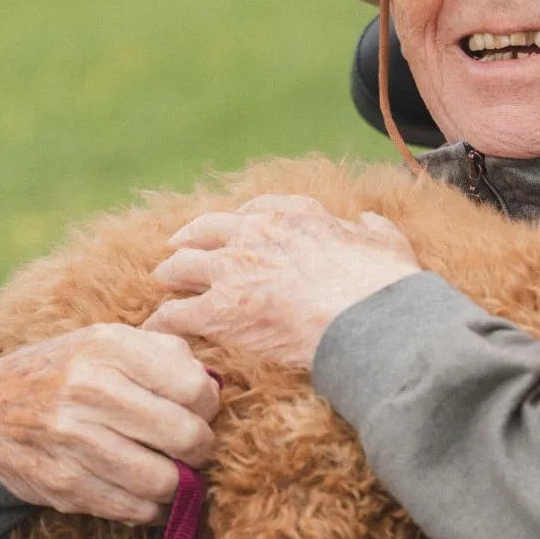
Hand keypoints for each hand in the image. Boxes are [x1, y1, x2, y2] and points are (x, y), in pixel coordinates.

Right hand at [0, 324, 218, 523]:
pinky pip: (133, 509)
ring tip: (176, 472)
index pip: (195, 388)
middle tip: (194, 447)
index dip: (209, 406)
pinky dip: (154, 508)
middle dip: (201, 448)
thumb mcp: (108, 341)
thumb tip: (215, 388)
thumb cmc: (68, 371)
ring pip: (162, 480)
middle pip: (185, 436)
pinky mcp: (63, 484)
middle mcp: (88, 390)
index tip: (200, 410)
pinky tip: (152, 495)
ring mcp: (72, 441)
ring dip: (180, 483)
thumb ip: (166, 354)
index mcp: (108, 347)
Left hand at [147, 195, 420, 371]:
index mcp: (292, 214)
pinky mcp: (219, 310)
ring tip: (163, 281)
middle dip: (191, 239)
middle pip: (207, 231)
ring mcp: (232, 270)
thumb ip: (371, 228)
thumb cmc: (383, 284)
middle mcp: (254, 234)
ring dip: (171, 273)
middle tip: (180, 248)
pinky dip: (162, 320)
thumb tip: (367, 220)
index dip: (238, 221)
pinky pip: (175, 313)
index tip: (233, 228)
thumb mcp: (386, 241)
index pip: (253, 210)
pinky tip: (153, 328)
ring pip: (183, 265)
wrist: (368, 319)